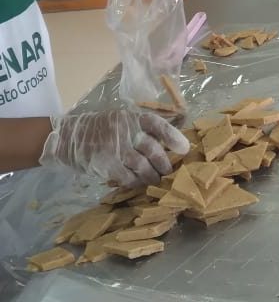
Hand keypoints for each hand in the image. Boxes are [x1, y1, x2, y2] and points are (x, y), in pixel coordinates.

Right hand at [40, 109, 189, 185]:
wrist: (70, 137)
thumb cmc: (102, 129)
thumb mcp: (123, 120)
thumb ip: (142, 128)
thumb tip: (169, 142)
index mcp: (133, 117)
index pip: (158, 124)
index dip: (174, 137)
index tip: (185, 149)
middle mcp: (127, 131)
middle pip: (153, 149)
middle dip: (164, 164)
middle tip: (169, 172)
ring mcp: (116, 148)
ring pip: (142, 166)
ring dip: (152, 176)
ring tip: (155, 180)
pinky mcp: (106, 164)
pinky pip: (127, 178)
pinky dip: (135, 183)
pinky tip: (138, 184)